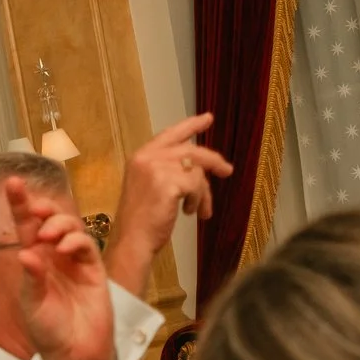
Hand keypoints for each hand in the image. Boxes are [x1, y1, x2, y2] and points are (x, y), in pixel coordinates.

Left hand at [6, 177, 116, 359]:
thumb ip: (32, 279)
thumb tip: (26, 254)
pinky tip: (63, 249)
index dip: (19, 204)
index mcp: (33, 261)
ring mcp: (74, 261)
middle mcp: (53, 256)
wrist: (74, 354)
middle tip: (37, 209)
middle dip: (44, 208)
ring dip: (59, 224)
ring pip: (70, 227)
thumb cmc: (49, 332)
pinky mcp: (94, 270)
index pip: (25, 226)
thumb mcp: (33, 305)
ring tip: (47, 235)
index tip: (11, 183)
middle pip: (49, 220)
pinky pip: (86, 246)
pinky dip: (75, 242)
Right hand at [107, 113, 232, 288]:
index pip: (171, 134)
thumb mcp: (151, 187)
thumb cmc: (141, 221)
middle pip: (190, 150)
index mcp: (140, 156)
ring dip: (202, 191)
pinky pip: (196, 185)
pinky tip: (188, 212)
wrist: (132, 241)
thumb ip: (167, 171)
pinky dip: (197, 200)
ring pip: (196, 169)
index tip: (208, 118)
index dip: (191, 126)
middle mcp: (147, 157)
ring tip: (199, 209)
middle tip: (227, 170)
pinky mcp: (168, 182)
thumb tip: (199, 168)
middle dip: (212, 161)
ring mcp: (156, 168)